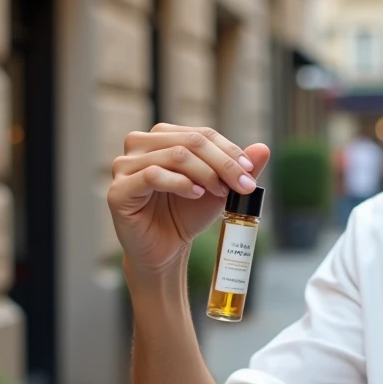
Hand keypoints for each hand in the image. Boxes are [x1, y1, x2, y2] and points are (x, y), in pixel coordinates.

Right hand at [107, 124, 269, 275]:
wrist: (166, 249)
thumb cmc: (188, 214)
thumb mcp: (219, 189)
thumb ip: (239, 168)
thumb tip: (263, 147)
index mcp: (162, 137)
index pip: (201, 134)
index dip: (229, 151)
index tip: (250, 172)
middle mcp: (140, 145)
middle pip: (190, 142)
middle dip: (223, 164)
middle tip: (243, 186)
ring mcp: (124, 165)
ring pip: (175, 156)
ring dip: (205, 174)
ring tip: (220, 192)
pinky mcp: (118, 189)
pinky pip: (152, 175)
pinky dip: (180, 183)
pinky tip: (196, 194)